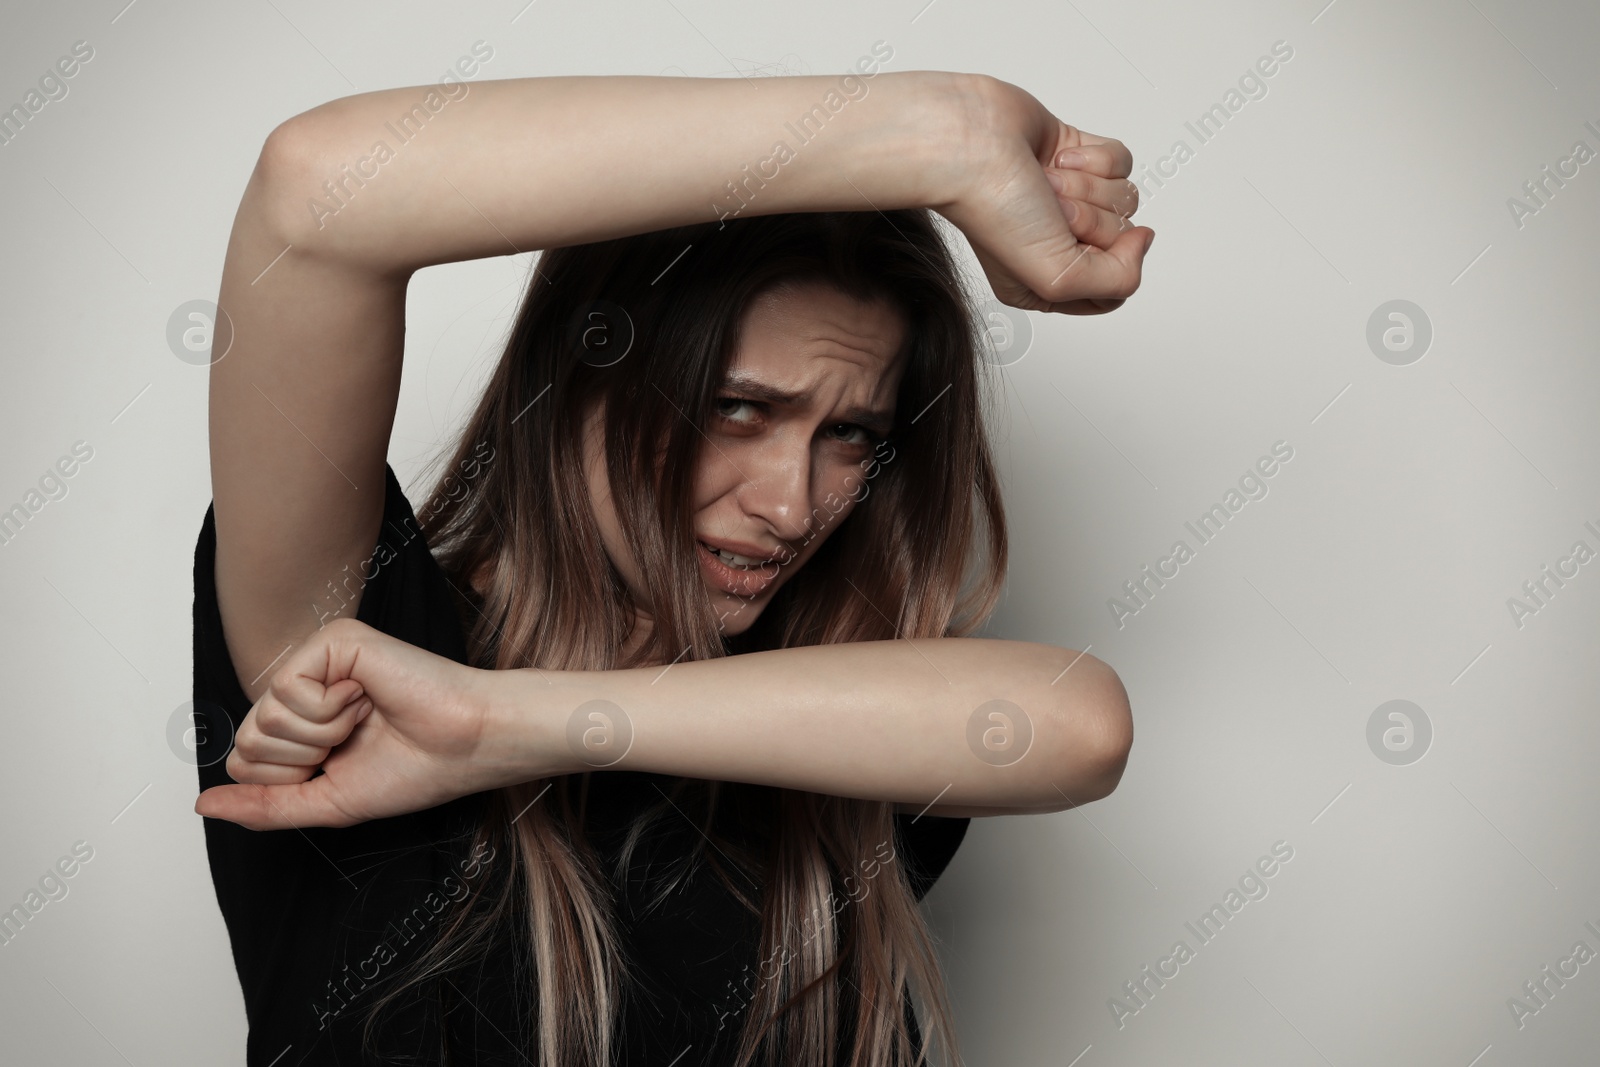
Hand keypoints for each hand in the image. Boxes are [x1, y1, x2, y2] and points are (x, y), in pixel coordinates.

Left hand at [194, 617, 506, 829]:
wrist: (467, 745)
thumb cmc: (416, 769)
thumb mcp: (326, 800)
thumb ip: (264, 804)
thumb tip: (204, 805)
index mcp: (304, 719)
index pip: (246, 759)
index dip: (291, 778)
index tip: (343, 763)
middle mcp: (306, 684)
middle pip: (248, 741)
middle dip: (303, 759)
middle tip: (355, 739)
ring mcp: (318, 658)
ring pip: (266, 719)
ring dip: (322, 736)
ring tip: (366, 718)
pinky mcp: (334, 641)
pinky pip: (288, 691)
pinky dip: (330, 712)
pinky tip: (366, 697)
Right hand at [936, 74, 1153, 314]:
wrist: (972, 144)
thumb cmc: (995, 212)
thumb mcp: (1058, 281)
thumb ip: (1118, 281)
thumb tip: (1143, 242)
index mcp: (1048, 286)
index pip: (1114, 290)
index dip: (1107, 266)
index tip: (1077, 249)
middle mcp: (1059, 242)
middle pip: (1121, 239)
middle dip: (1089, 220)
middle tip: (1048, 211)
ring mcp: (1069, 197)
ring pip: (1123, 199)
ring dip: (1087, 187)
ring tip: (1046, 183)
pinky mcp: (1077, 157)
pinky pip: (1120, 162)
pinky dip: (1093, 158)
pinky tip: (1056, 158)